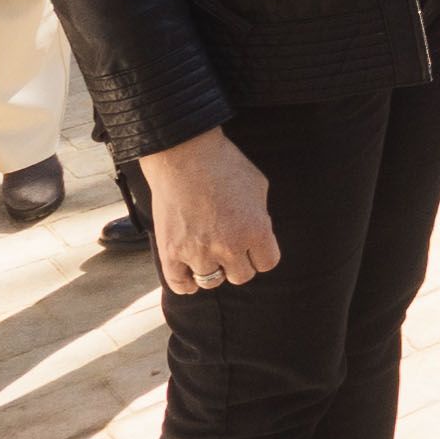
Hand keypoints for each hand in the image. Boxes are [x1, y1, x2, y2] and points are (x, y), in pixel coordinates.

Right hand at [137, 128, 278, 296]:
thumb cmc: (225, 164)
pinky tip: (189, 276)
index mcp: (256, 230)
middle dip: (238, 262)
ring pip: (212, 281)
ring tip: (208, 254)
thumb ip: (260, 217)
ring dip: (212, 270)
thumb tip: (258, 236)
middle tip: (228, 245)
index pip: (268, 263)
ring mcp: (198, 252)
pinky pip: (180, 285)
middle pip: (241, 276)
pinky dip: (186, 284)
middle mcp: (229, 246)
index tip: (253, 244)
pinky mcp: (171, 252)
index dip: (261, 253)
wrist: (184, 153)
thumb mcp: (258, 186)